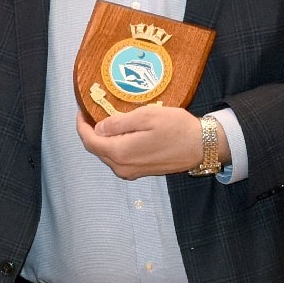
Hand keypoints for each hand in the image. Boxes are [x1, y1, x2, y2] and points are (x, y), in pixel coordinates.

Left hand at [77, 107, 205, 179]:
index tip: (82, 110)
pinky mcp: (141, 172)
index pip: (89, 141)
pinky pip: (120, 159)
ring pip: (108, 155)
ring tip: (108, 121)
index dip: (81, 126)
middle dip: (91, 132)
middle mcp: (122, 167)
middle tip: (94, 113)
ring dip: (104, 139)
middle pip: (97, 150)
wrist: (202, 146)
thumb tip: (99, 128)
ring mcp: (132, 172)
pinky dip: (115, 146)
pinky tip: (122, 133)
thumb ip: (118, 123)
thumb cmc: (177, 128)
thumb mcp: (146, 116)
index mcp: (121, 153)